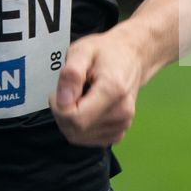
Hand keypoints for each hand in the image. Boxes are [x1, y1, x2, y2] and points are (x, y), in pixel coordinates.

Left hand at [51, 30, 147, 146]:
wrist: (132, 57)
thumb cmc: (106, 52)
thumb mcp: (83, 51)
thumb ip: (71, 74)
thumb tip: (62, 100)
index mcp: (113, 91)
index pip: (76, 119)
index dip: (59, 108)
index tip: (58, 92)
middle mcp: (121, 113)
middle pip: (76, 131)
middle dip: (62, 114)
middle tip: (67, 93)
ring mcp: (122, 125)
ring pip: (79, 137)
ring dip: (70, 121)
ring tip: (78, 98)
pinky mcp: (118, 133)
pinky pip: (88, 140)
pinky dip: (80, 128)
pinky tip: (86, 109)